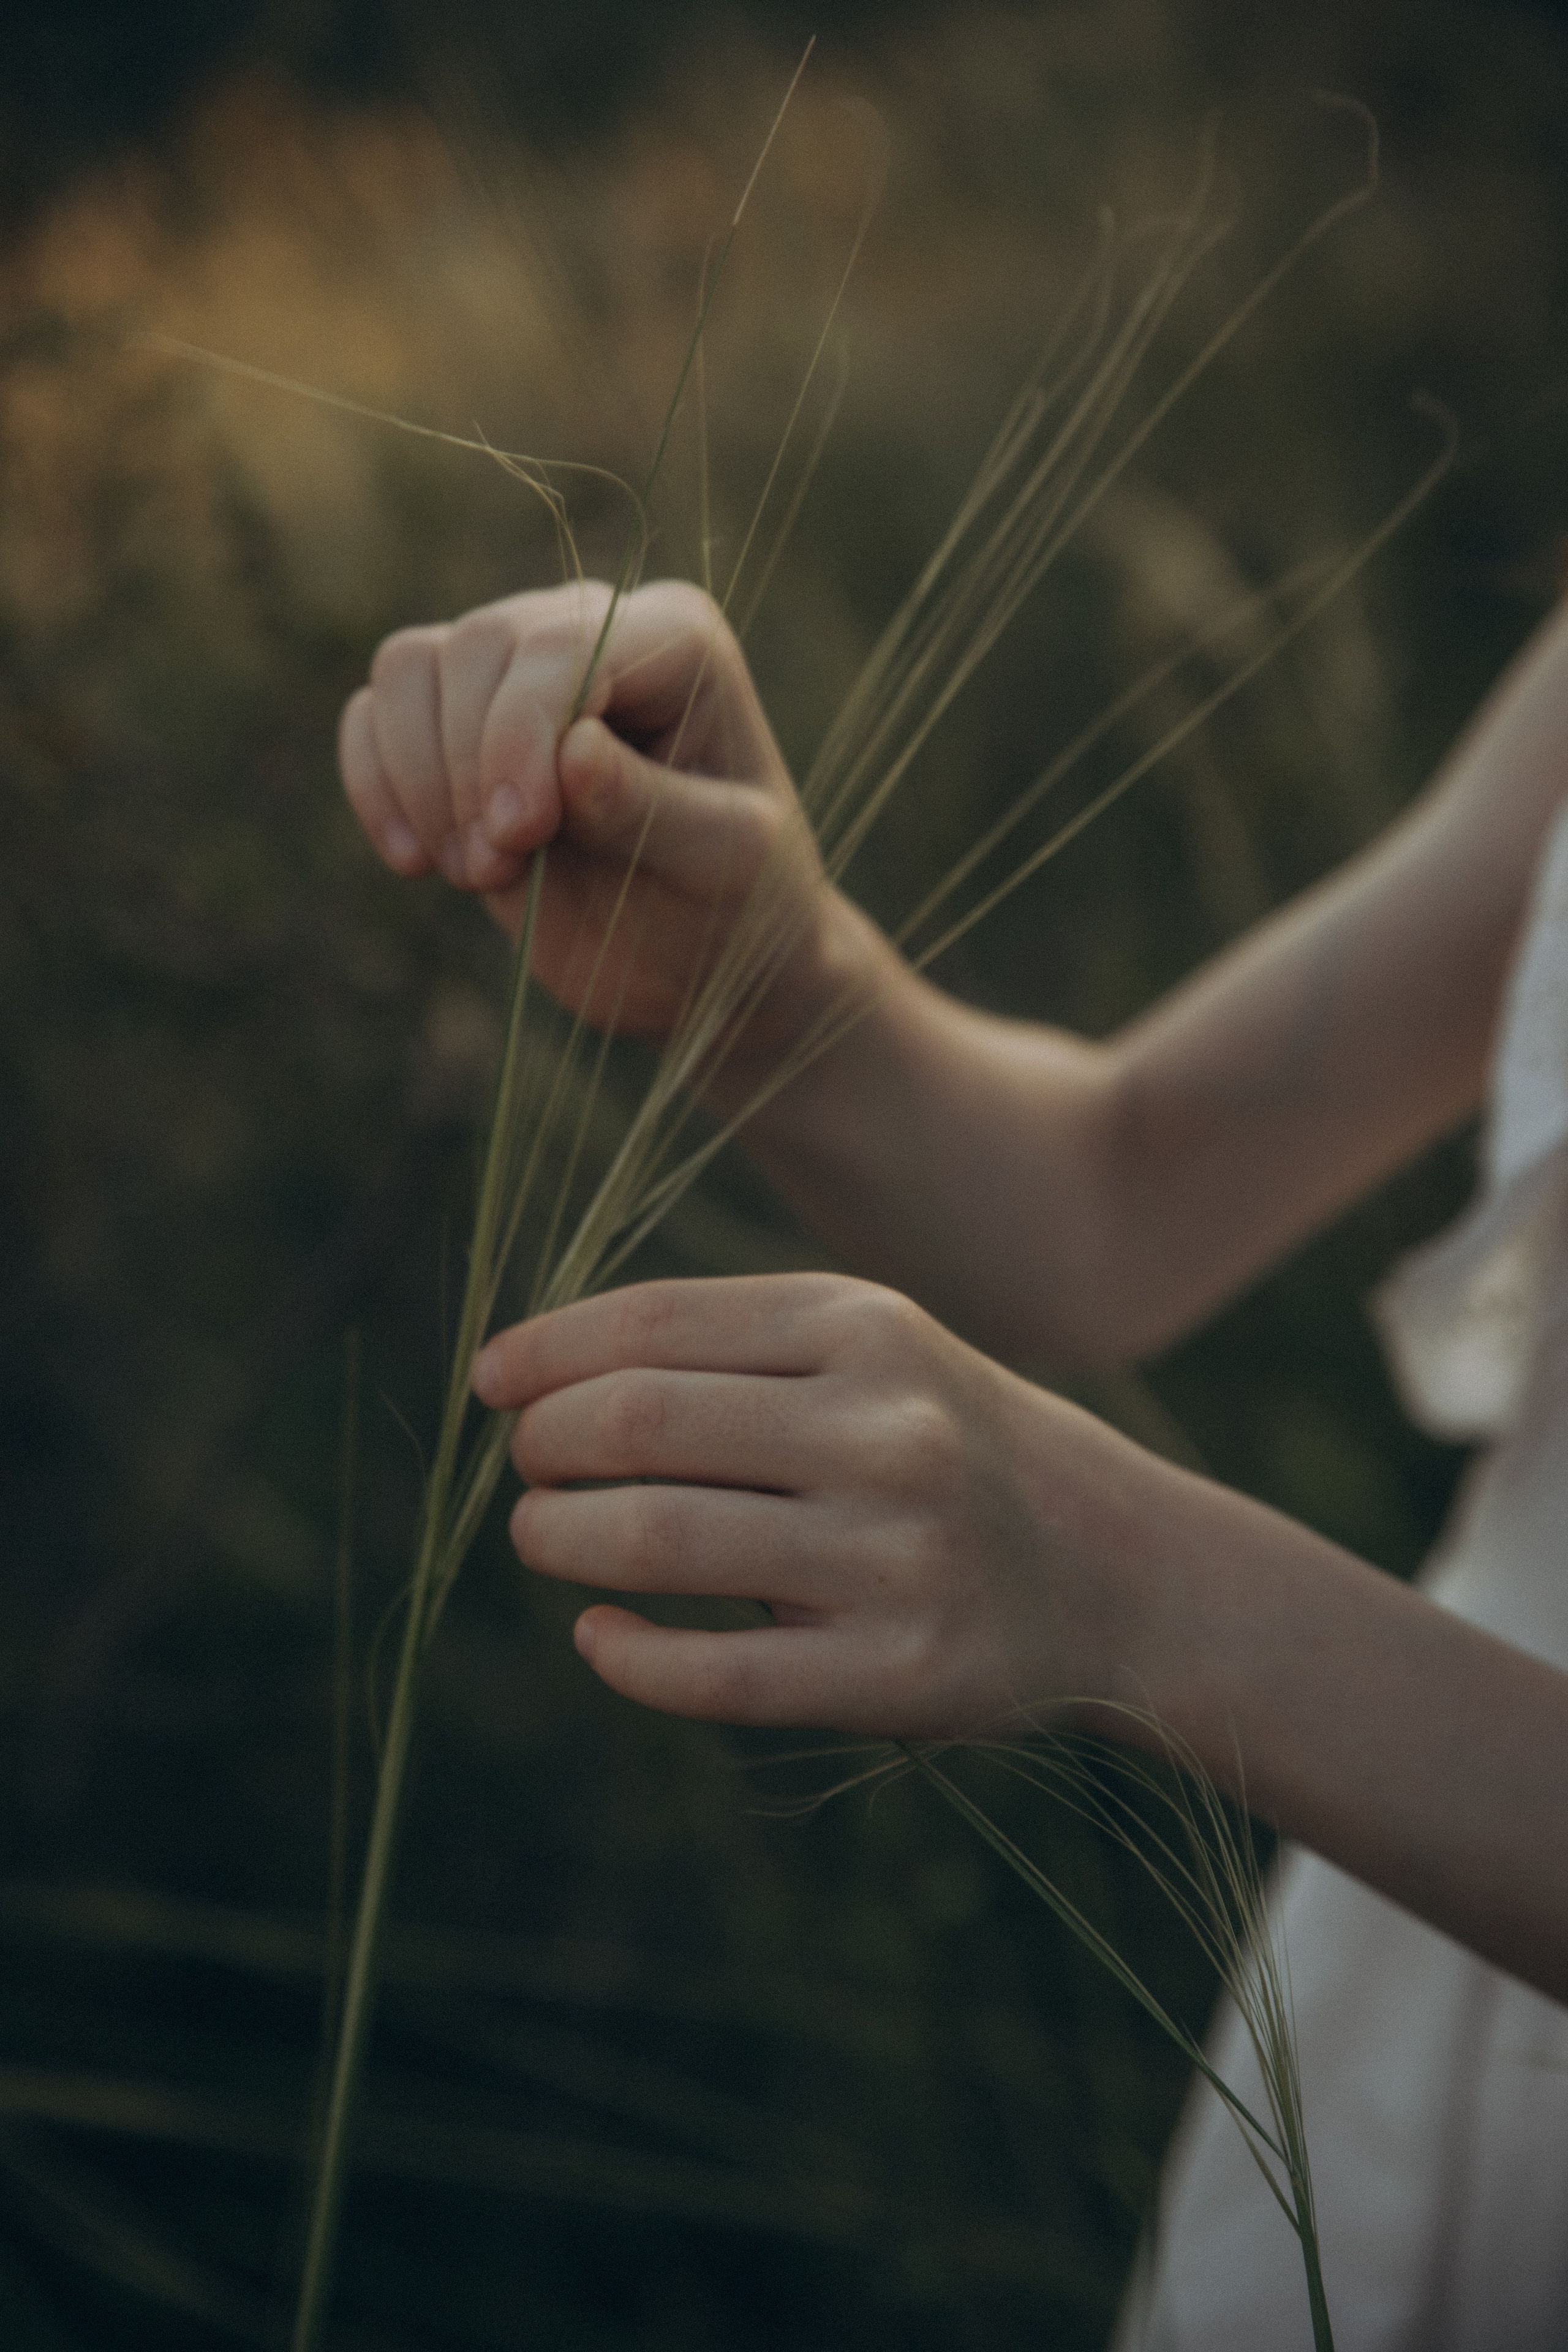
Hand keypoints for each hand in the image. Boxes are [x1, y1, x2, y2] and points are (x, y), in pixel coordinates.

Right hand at [339, 578, 851, 1057]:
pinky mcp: (456, 732)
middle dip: (469, 769)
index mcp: (674, 640)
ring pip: (410, 669)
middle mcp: (588, 630)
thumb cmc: (738, 905)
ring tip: (480, 874)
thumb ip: (651, 806)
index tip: (521, 837)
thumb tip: (572, 752)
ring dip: (421, 781)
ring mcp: (515, 677)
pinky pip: (374, 716)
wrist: (700, 962)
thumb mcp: (724, 862)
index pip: (561, 644)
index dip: (519, 732)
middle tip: (503, 871)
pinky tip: (414, 862)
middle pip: (475, 647)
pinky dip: (374, 787)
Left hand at [471, 1272, 1159, 1736]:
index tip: (492, 1380)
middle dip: (542, 1447)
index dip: (546, 1349)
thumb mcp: (875, 1355)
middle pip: (637, 1423)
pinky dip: (625, 1654)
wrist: (1130, 1572)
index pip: (654, 1321)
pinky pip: (712, 1675)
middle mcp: (885, 1430)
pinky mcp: (899, 1676)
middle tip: (525, 1468)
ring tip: (544, 1536)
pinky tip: (601, 1634)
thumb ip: (729, 1350)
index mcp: (868, 1329)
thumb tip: (537, 1377)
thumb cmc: (954, 1448)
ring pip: (657, 1541)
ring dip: (559, 1538)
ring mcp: (895, 1557)